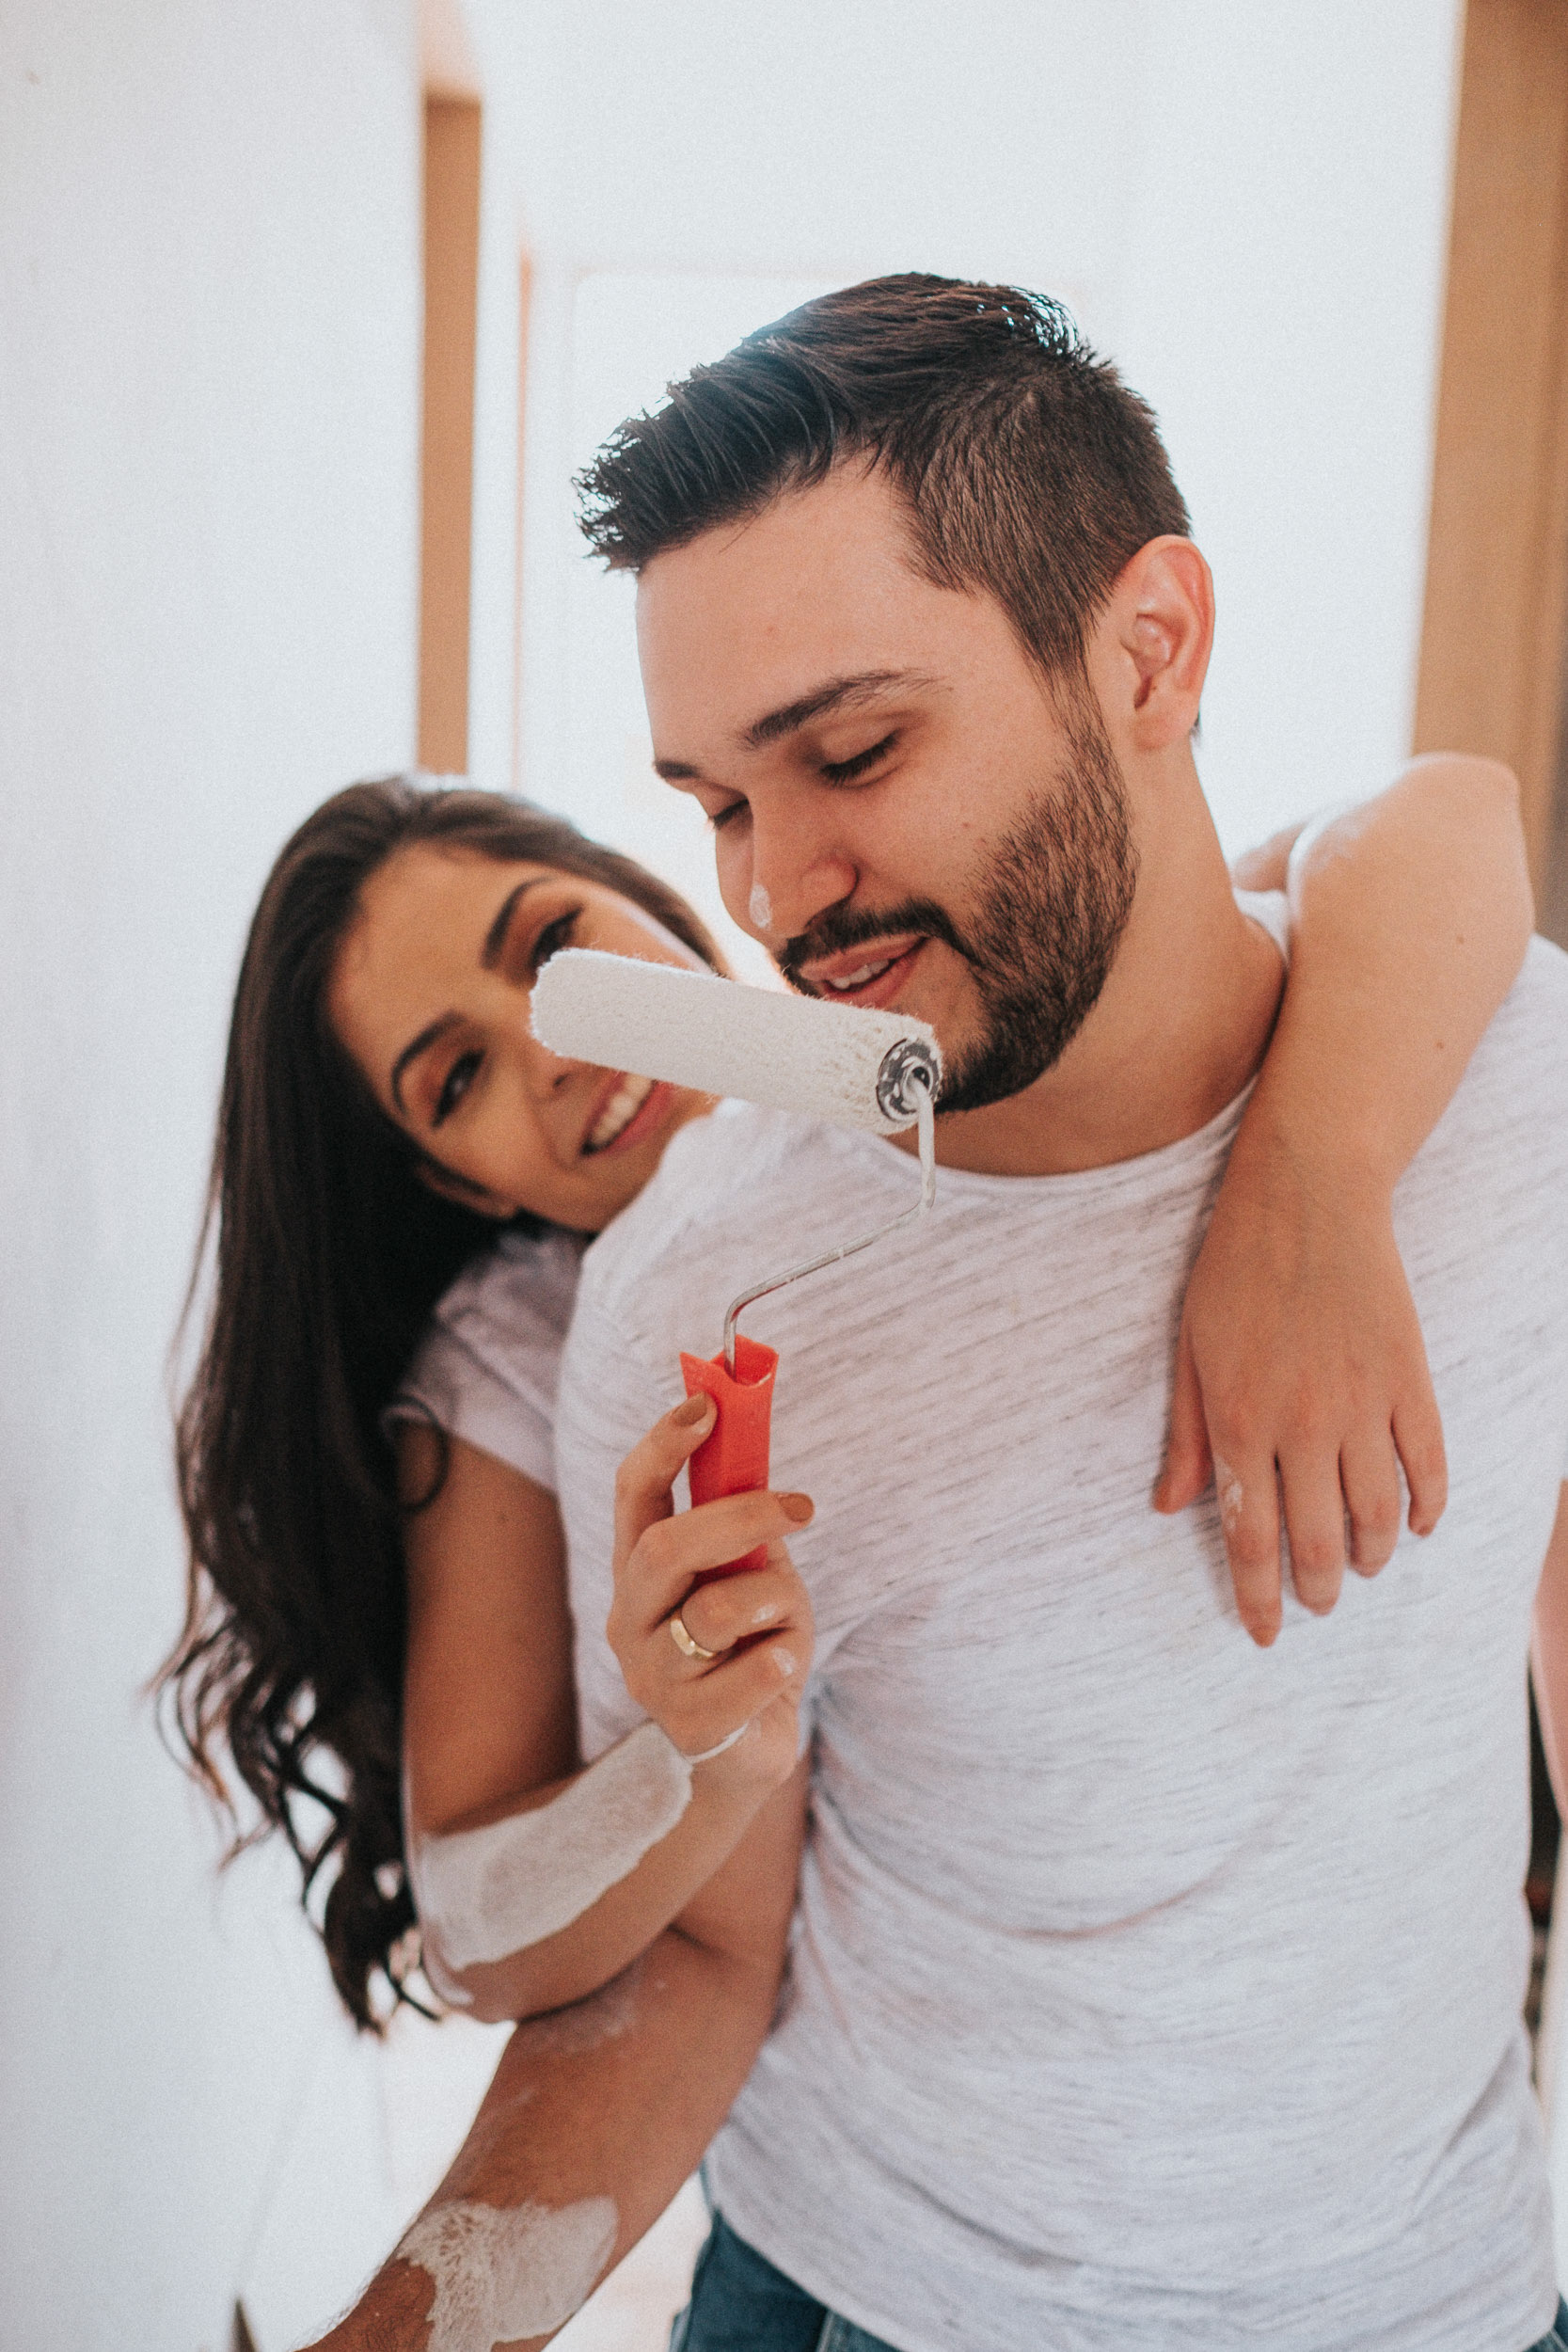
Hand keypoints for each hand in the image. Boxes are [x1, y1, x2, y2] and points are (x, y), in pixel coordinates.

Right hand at [608, 1394, 814, 1788]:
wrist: (748, 1749)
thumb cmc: (751, 1646)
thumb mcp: (751, 1573)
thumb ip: (744, 1527)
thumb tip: (752, 1447)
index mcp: (638, 1570)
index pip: (632, 1495)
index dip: (662, 1445)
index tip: (706, 1405)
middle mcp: (629, 1618)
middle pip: (663, 1548)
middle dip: (738, 1516)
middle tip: (802, 1506)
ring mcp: (651, 1677)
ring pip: (717, 1610)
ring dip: (776, 1603)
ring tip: (785, 1625)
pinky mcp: (688, 1727)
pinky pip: (751, 1672)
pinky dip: (783, 1658)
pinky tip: (781, 1667)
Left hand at [1154, 1124, 1446, 1644]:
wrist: (1308, 1197)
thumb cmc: (1234, 1271)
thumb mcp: (1190, 1351)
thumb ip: (1186, 1436)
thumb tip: (1167, 1508)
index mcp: (1240, 1421)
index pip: (1251, 1540)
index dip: (1258, 1598)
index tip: (1262, 1634)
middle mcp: (1303, 1425)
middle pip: (1318, 1545)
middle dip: (1315, 1592)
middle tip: (1313, 1607)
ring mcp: (1364, 1405)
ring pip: (1376, 1519)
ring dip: (1368, 1560)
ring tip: (1356, 1572)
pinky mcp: (1410, 1381)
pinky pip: (1428, 1468)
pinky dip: (1424, 1510)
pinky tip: (1413, 1527)